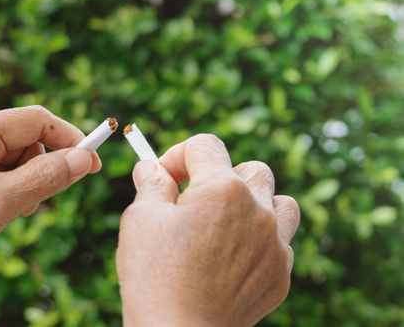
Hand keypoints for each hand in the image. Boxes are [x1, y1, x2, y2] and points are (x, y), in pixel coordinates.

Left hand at [0, 106, 99, 310]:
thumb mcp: (1, 203)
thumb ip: (46, 177)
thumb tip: (85, 158)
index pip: (35, 120)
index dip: (70, 139)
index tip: (93, 163)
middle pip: (26, 139)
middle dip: (41, 169)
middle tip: (37, 203)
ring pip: (14, 156)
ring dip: (25, 182)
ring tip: (10, 211)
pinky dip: (9, 187)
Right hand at [116, 134, 299, 326]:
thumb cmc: (155, 275)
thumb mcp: (141, 218)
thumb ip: (151, 183)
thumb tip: (151, 168)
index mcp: (223, 188)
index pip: (205, 146)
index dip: (178, 155)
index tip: (164, 177)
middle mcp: (258, 209)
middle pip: (250, 169)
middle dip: (220, 176)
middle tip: (194, 201)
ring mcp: (275, 243)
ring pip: (279, 202)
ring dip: (255, 202)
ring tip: (227, 222)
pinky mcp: (280, 274)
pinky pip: (280, 241)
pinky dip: (260, 240)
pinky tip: (232, 257)